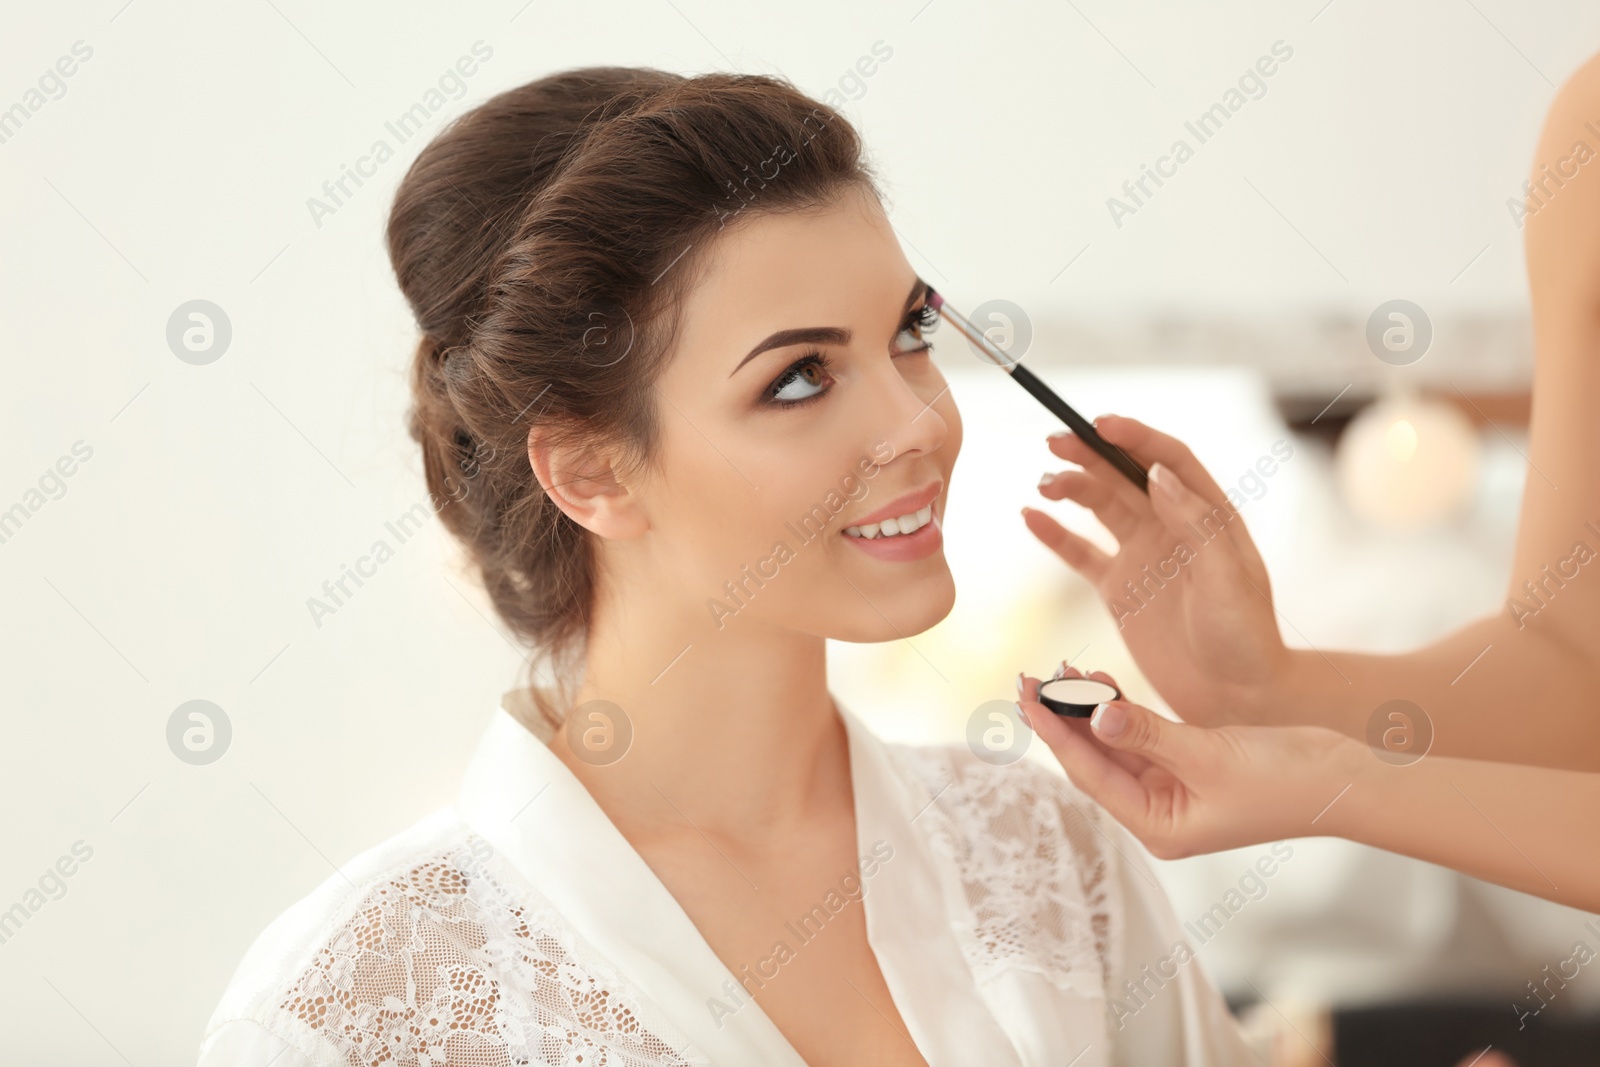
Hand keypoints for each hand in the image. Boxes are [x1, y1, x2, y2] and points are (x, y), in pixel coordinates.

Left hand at [1018, 666, 1358, 857]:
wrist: (1345, 780)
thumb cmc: (1284, 780)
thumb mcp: (1209, 756)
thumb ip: (1149, 734)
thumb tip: (1096, 716)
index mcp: (1158, 828)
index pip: (1090, 775)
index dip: (1055, 733)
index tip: (1025, 697)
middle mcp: (1158, 814)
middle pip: (1094, 762)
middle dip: (1063, 719)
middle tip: (1030, 677)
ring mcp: (1172, 791)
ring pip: (1114, 746)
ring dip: (1089, 710)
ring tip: (1061, 670)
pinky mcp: (1188, 766)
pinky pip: (1140, 737)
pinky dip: (1121, 710)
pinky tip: (1100, 682)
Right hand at [1022, 415, 1287, 725]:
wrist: (1237, 699)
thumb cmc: (1246, 639)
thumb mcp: (1229, 580)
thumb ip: (1196, 524)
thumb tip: (1157, 474)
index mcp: (1208, 517)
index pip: (1168, 461)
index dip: (1134, 438)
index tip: (1099, 424)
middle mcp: (1173, 529)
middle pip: (1125, 476)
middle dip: (1091, 454)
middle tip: (1055, 443)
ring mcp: (1143, 557)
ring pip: (1100, 507)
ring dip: (1072, 488)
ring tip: (1045, 484)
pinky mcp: (1119, 589)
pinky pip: (1080, 553)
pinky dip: (1055, 534)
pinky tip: (1032, 517)